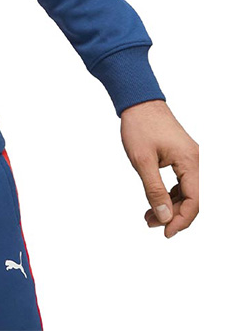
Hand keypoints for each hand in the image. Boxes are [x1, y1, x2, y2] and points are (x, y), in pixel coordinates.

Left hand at [120, 99, 198, 237]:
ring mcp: (190, 158)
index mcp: (191, 162)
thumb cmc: (139, 126)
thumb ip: (154, 189)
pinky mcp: (182, 157)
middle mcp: (196, 161)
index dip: (181, 220)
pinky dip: (170, 194)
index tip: (165, 232)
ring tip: (149, 217)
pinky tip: (155, 201)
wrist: (138, 102)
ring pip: (187, 192)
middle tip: (151, 224)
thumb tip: (164, 216)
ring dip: (170, 206)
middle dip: (174, 215)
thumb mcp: (142, 161)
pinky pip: (182, 182)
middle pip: (193, 199)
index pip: (194, 201)